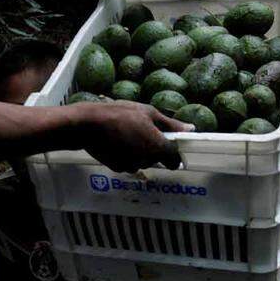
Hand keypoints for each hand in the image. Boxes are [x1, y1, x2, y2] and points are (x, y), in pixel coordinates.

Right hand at [72, 101, 193, 172]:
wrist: (88, 125)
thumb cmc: (120, 114)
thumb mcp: (147, 113)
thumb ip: (170, 124)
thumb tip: (191, 129)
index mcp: (157, 147)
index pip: (174, 159)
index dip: (173, 153)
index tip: (167, 144)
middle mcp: (146, 160)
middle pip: (156, 159)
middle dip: (152, 148)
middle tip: (141, 130)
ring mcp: (131, 166)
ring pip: (141, 161)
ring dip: (138, 151)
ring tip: (126, 133)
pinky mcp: (117, 168)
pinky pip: (127, 163)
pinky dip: (125, 155)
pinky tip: (116, 141)